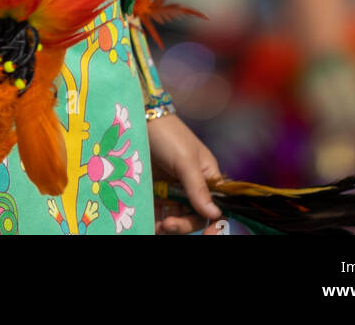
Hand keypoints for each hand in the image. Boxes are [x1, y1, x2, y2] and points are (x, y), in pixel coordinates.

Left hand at [147, 113, 224, 234]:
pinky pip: (158, 211)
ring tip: (157, 226)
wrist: (139, 119)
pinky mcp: (155, 190)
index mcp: (207, 176)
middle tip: (167, 225)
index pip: (214, 206)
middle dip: (183, 225)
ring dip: (168, 225)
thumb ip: (198, 188)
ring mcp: (172, 188)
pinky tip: (149, 222)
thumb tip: (215, 215)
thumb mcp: (185, 160)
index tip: (208, 235)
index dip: (213, 222)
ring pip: (175, 217)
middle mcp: (192, 185)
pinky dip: (155, 219)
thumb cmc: (168, 135)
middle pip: (193, 216)